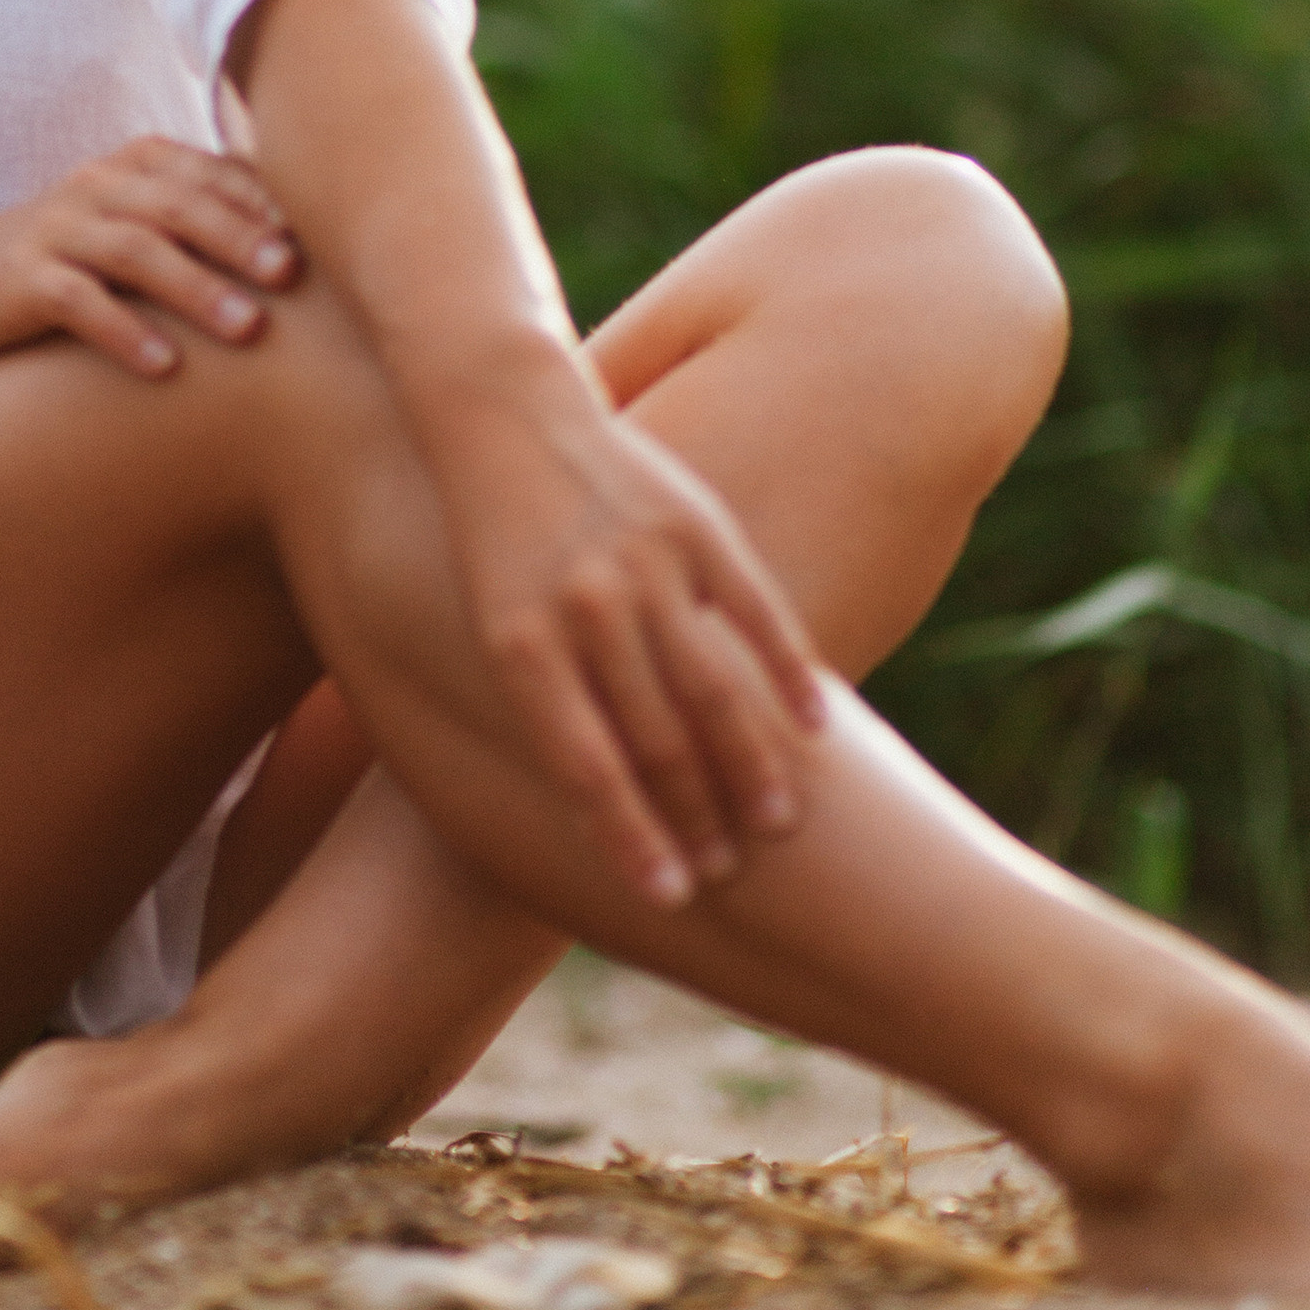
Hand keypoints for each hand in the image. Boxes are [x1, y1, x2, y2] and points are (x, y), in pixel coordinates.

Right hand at [0, 138, 297, 381]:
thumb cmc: (82, 256)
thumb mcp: (142, 224)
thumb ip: (209, 220)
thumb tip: (317, 246)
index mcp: (139, 164)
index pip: (210, 172)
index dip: (262, 201)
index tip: (317, 237)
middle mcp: (99, 186)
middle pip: (178, 205)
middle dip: (239, 238)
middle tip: (292, 275)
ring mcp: (57, 230)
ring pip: (134, 251)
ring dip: (195, 289)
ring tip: (248, 329)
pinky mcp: (22, 280)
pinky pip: (76, 301)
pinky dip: (122, 331)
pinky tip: (163, 365)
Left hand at [438, 381, 825, 909]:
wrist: (499, 412)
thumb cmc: (492, 541)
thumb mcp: (492, 622)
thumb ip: (543, 704)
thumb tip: (591, 810)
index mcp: (521, 642)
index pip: (586, 765)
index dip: (631, 837)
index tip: (671, 897)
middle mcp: (584, 606)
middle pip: (656, 736)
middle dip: (695, 814)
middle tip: (732, 872)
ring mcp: (644, 561)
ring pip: (712, 684)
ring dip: (748, 764)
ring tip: (778, 824)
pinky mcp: (693, 521)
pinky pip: (754, 608)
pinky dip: (786, 671)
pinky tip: (817, 727)